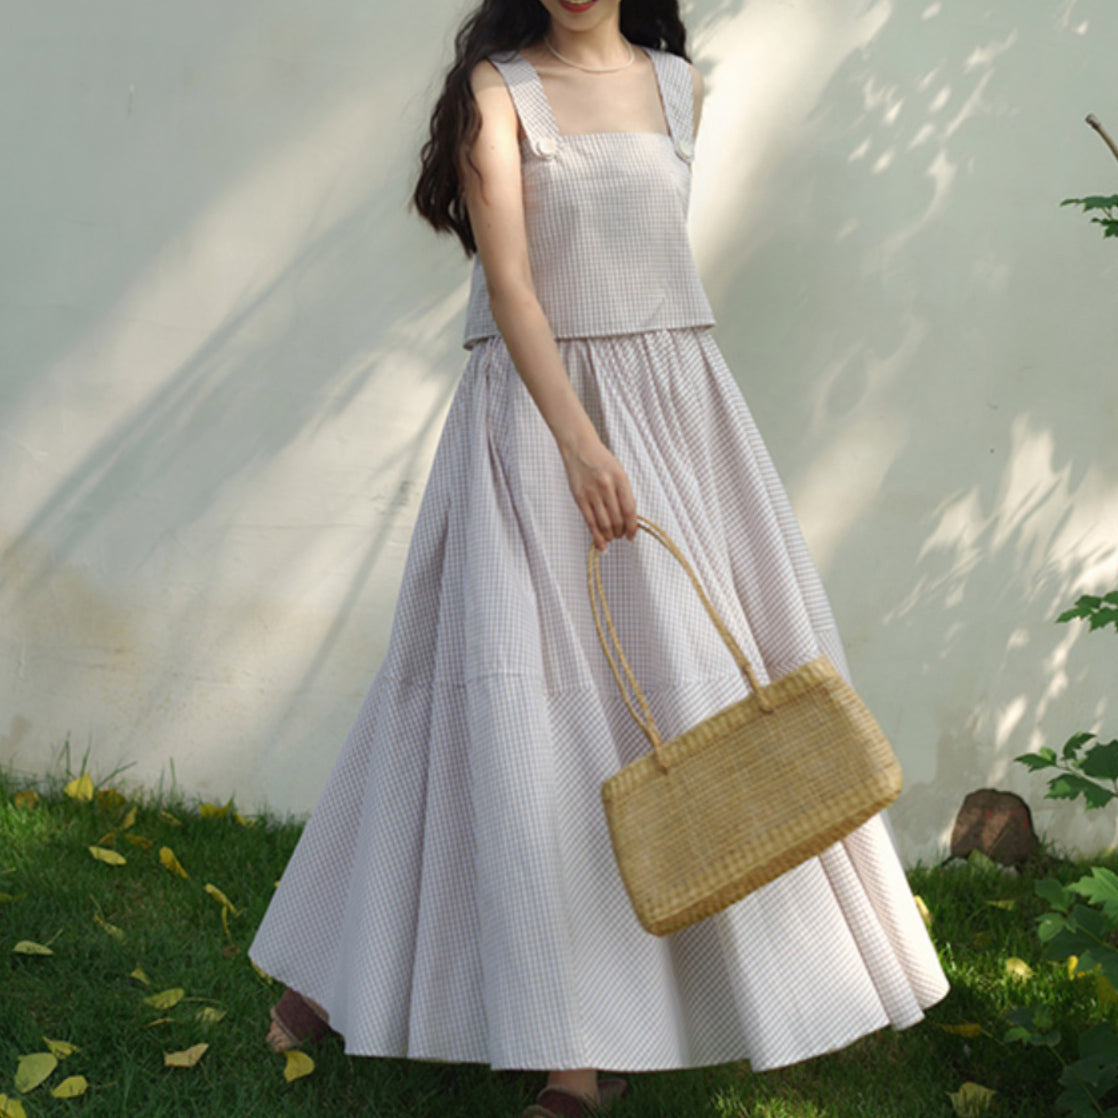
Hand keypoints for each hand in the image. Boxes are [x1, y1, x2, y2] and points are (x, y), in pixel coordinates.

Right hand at [558, 435, 637, 551]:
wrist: (579, 447)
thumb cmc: (600, 460)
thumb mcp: (618, 472)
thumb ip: (624, 493)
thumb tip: (629, 518)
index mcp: (620, 479)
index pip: (629, 509)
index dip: (632, 527)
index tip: (632, 535)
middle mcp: (606, 486)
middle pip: (617, 519)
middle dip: (621, 532)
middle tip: (621, 536)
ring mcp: (591, 492)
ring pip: (604, 523)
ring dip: (610, 535)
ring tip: (612, 538)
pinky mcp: (579, 498)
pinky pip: (590, 522)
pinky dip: (596, 536)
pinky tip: (601, 544)